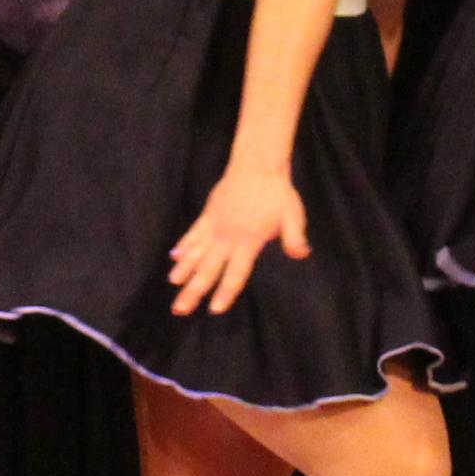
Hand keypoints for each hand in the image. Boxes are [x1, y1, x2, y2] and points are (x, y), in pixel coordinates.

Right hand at [166, 163, 306, 316]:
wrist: (257, 165)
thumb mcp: (293, 216)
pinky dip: (183, 246)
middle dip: (193, 291)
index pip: (235, 274)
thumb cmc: (277, 193)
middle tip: (179, 310)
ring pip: (195, 254)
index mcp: (248, 242)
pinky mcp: (208, 215)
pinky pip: (192, 234)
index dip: (225, 293)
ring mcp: (215, 226)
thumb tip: (301, 254)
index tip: (214, 310)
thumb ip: (295, 237)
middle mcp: (227, 238)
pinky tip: (173, 258)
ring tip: (172, 286)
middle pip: (207, 270)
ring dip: (183, 271)